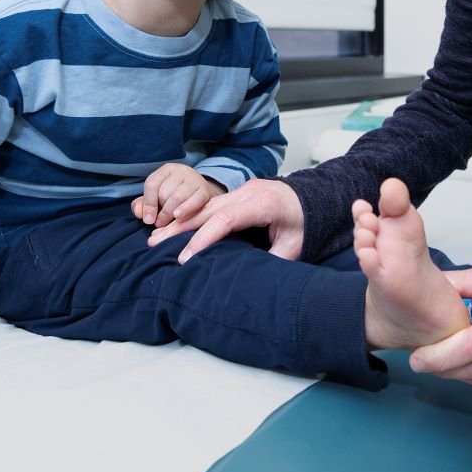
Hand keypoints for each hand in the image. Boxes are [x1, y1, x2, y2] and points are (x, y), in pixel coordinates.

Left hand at [130, 163, 225, 227]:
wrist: (201, 196)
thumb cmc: (174, 199)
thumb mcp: (156, 199)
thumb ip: (143, 205)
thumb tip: (140, 214)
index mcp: (166, 170)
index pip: (152, 184)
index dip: (148, 204)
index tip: (148, 220)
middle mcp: (181, 171)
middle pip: (164, 192)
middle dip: (161, 210)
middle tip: (160, 222)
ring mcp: (194, 179)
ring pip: (177, 197)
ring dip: (170, 213)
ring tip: (167, 223)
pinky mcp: (205, 190)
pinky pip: (194, 200)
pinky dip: (185, 210)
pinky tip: (178, 217)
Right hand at [148, 177, 304, 263]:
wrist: (316, 197)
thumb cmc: (306, 223)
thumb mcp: (295, 246)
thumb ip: (273, 261)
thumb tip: (250, 281)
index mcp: (263, 203)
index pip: (227, 219)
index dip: (204, 237)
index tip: (186, 256)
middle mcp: (249, 192)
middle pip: (209, 209)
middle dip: (181, 226)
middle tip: (155, 242)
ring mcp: (242, 189)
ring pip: (206, 205)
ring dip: (182, 220)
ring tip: (157, 235)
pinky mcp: (238, 193)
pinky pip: (211, 204)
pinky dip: (192, 215)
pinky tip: (174, 226)